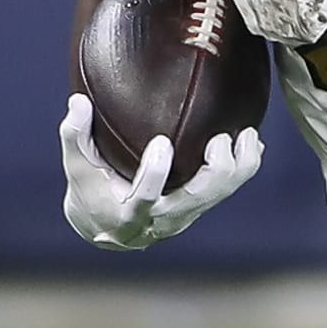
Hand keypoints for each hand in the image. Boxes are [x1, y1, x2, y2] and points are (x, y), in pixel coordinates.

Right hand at [58, 93, 262, 250]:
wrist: (107, 226)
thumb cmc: (90, 189)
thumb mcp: (77, 166)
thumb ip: (75, 135)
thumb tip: (78, 101)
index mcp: (127, 214)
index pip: (144, 198)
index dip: (155, 173)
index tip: (161, 142)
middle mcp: (161, 219)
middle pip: (198, 200)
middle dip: (216, 170)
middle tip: (220, 139)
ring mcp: (185, 215)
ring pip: (220, 195)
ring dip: (239, 166)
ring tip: (248, 135)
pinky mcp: (199, 207)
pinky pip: (228, 189)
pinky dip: (243, 167)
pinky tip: (251, 143)